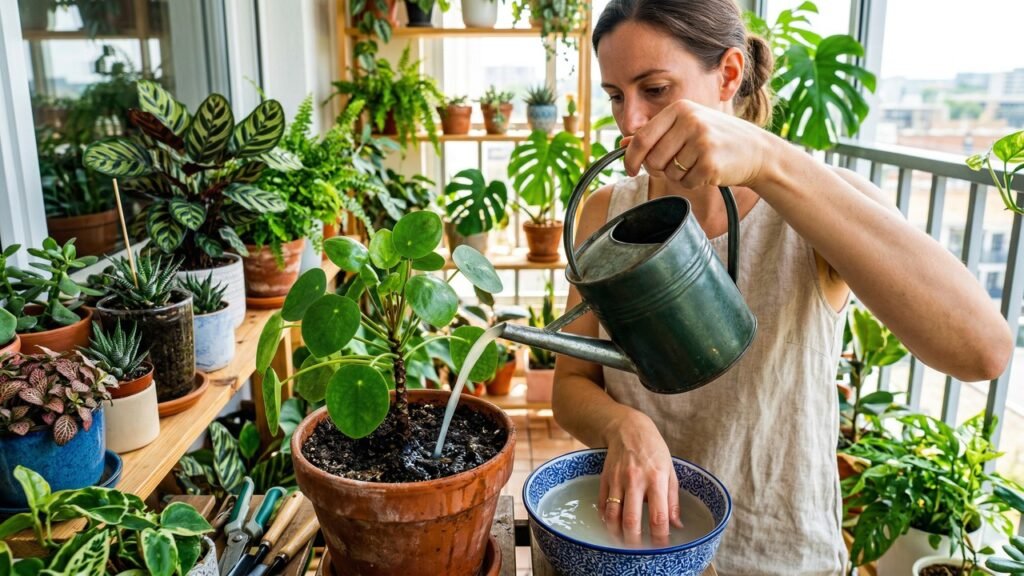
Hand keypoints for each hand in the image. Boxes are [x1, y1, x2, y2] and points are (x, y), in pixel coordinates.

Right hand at [599, 411, 682, 546]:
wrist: (627, 429)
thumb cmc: (654, 450)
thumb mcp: (670, 471)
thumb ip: (673, 500)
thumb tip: (676, 525)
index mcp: (656, 479)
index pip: (658, 517)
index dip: (659, 537)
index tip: (660, 547)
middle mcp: (635, 480)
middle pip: (632, 520)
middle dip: (634, 541)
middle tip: (638, 550)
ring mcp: (617, 479)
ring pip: (613, 515)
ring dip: (616, 533)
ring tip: (622, 542)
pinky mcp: (604, 478)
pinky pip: (602, 504)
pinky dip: (605, 519)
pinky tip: (611, 525)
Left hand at [621, 99, 771, 189]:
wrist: (757, 151)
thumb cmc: (718, 139)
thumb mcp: (687, 127)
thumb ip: (655, 134)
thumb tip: (623, 143)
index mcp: (680, 108)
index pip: (642, 138)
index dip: (631, 158)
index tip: (629, 169)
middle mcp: (690, 121)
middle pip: (653, 159)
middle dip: (659, 169)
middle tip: (676, 166)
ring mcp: (701, 141)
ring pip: (669, 172)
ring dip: (679, 175)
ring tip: (697, 164)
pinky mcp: (710, 162)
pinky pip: (686, 182)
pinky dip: (693, 182)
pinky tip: (708, 171)